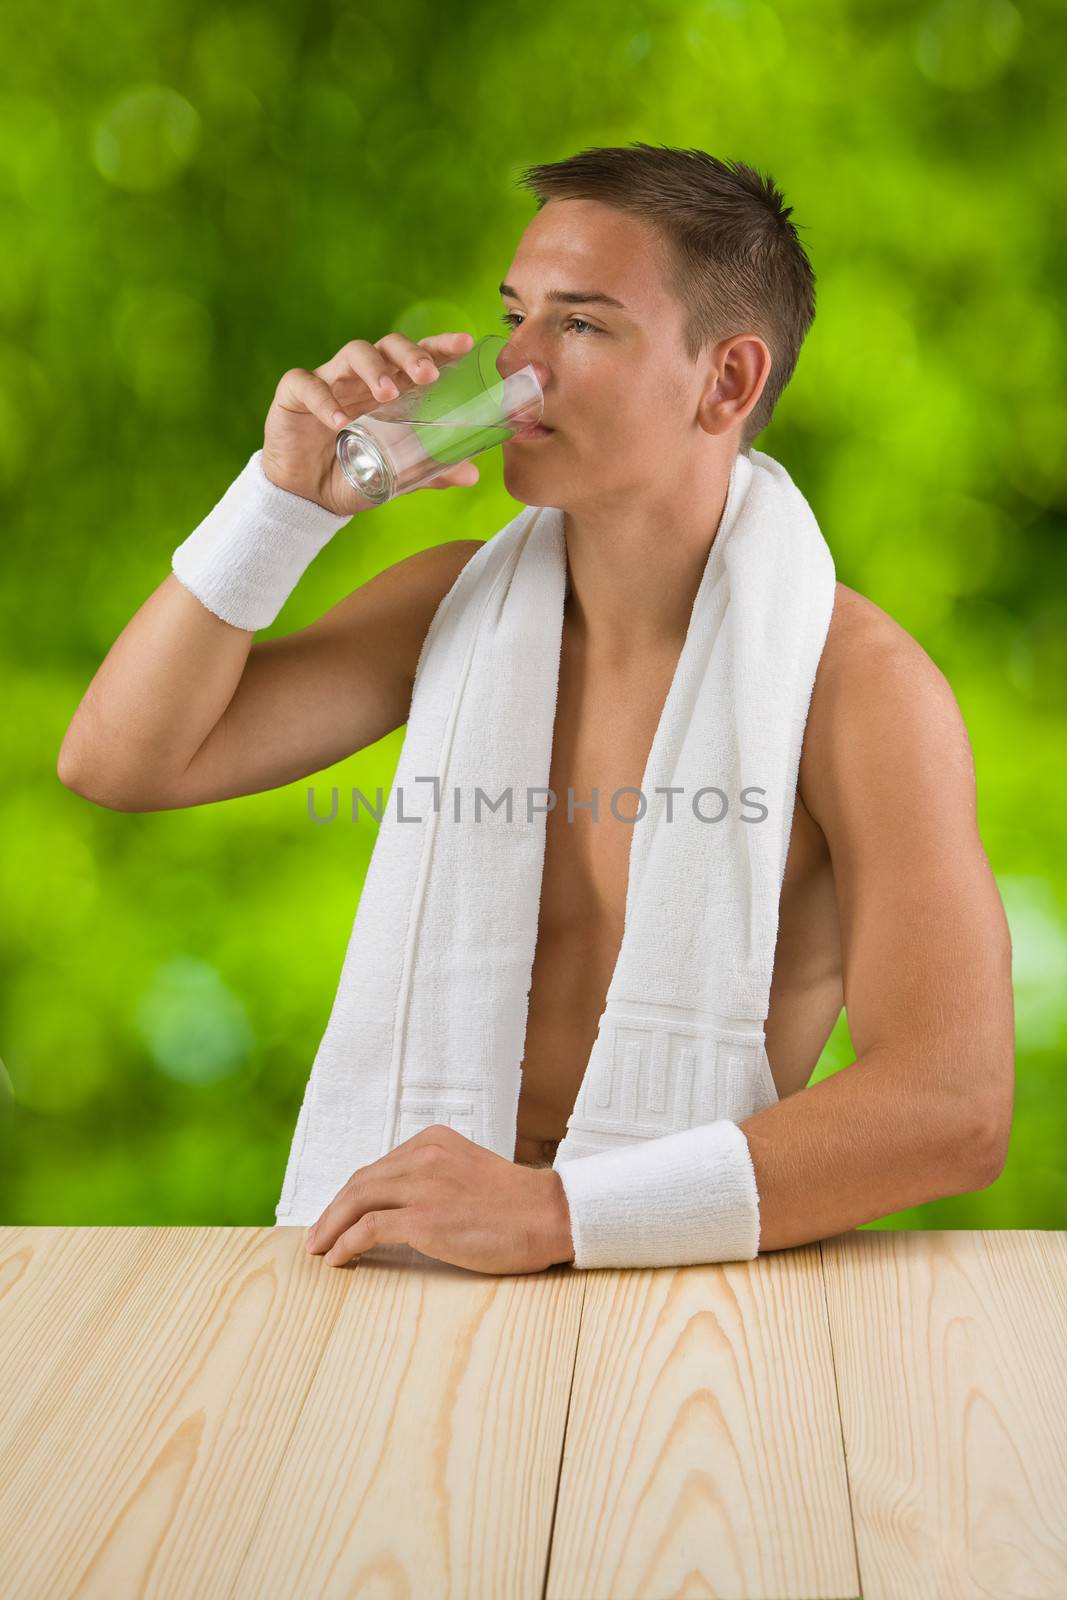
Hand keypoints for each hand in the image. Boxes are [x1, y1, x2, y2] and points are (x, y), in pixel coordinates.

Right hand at [262, 329, 480, 516]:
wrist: (307, 498)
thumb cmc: (354, 474)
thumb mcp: (395, 475)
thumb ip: (429, 470)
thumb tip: (471, 474)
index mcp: (391, 389)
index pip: (418, 357)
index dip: (440, 346)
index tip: (465, 344)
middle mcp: (362, 378)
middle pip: (388, 346)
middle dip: (410, 354)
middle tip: (427, 375)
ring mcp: (329, 381)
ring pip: (352, 353)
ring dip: (374, 369)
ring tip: (387, 395)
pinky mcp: (294, 393)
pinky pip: (308, 385)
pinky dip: (325, 401)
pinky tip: (340, 423)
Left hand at [304, 1125, 575, 1274]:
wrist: (549, 1214)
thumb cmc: (515, 1203)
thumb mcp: (468, 1169)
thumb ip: (435, 1176)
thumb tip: (399, 1206)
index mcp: (432, 1140)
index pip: (378, 1167)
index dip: (351, 1195)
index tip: (338, 1215)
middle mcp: (422, 1155)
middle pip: (360, 1182)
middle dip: (332, 1211)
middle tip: (316, 1236)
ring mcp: (422, 1185)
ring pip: (357, 1201)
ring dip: (330, 1228)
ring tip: (319, 1250)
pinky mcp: (424, 1218)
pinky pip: (369, 1228)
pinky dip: (346, 1243)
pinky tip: (339, 1258)